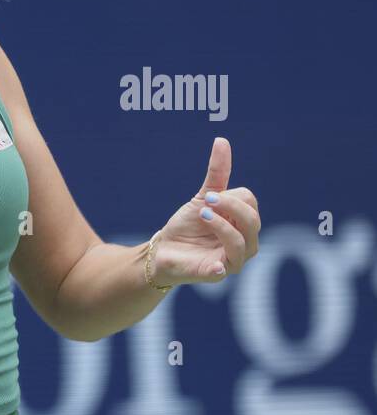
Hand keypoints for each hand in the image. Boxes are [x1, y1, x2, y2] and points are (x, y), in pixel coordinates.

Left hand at [152, 137, 260, 286]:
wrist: (163, 250)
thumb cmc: (187, 225)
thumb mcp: (201, 198)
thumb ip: (216, 173)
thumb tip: (221, 140)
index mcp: (243, 221)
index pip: (250, 202)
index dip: (231, 197)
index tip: (209, 197)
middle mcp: (245, 240)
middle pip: (253, 220)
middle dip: (230, 207)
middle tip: (206, 202)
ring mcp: (234, 259)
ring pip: (242, 242)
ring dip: (223, 226)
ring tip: (203, 215)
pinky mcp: (218, 273)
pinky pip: (227, 267)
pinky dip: (223, 264)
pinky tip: (216, 263)